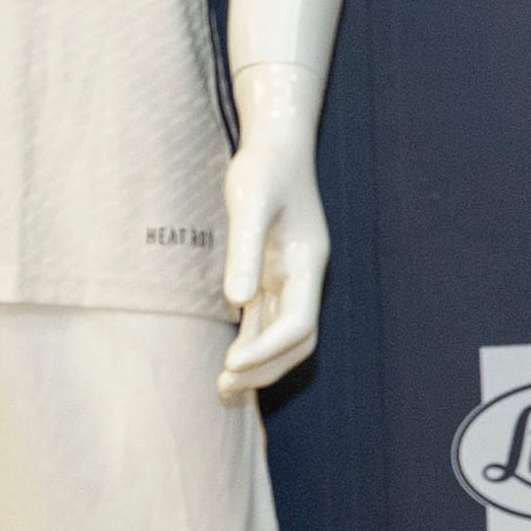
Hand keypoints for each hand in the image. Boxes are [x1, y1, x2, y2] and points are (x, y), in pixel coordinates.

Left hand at [218, 65, 329, 398]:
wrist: (276, 144)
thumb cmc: (262, 170)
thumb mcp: (249, 204)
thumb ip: (244, 252)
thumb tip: (237, 304)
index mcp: (307, 264)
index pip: (298, 326)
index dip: (267, 351)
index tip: (230, 364)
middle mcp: (304, 277)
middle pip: (298, 341)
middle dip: (266, 367)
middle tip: (224, 385)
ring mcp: (290, 276)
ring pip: (283, 335)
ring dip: (259, 362)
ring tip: (222, 387)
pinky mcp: (273, 272)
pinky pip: (267, 319)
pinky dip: (252, 342)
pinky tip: (228, 356)